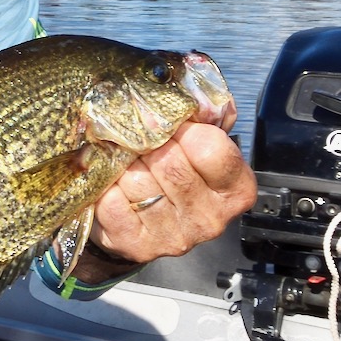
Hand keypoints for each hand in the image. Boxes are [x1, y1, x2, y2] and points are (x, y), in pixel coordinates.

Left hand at [88, 113, 255, 267]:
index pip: (211, 147)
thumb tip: (195, 94)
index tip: (170, 127)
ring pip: (138, 182)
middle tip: (138, 143)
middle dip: (147, 146)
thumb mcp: (195, 141)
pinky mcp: (138, 246)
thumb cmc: (169, 171)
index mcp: (235, 189)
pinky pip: (113, 203)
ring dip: (124, 166)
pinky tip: (112, 185)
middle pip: (170, 163)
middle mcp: (211, 219)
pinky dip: (106, 188)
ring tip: (125, 164)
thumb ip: (203, 117)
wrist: (139, 220)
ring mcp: (176, 237)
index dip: (183, 129)